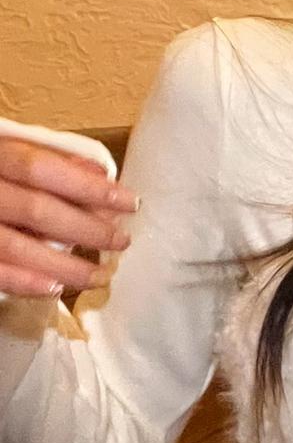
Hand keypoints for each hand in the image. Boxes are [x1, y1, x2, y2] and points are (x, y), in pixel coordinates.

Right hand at [0, 138, 138, 297]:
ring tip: (99, 277)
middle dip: (86, 229)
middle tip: (122, 242)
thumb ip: (43, 158)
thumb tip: (98, 173)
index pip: (42, 168)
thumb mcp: (3, 151)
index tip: (129, 203)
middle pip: (36, 209)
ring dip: (64, 266)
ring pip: (16, 246)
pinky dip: (22, 281)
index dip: (87, 187)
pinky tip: (53, 291)